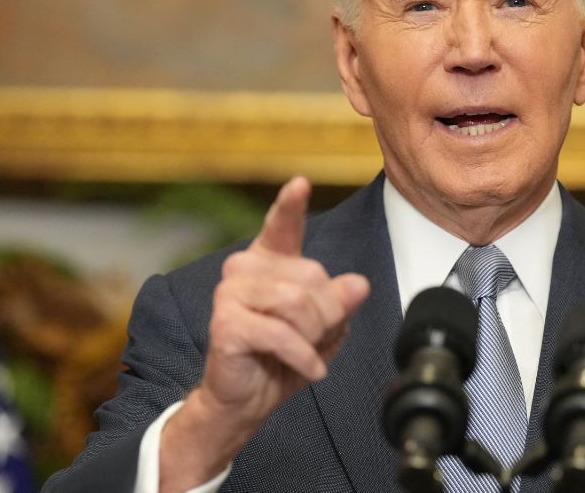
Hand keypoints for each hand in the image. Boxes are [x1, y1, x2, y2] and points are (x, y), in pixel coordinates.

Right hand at [159, 176, 370, 491]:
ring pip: (297, 303)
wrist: (246, 399)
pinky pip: (282, 333)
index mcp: (268, 262)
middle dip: (325, 315)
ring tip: (306, 353)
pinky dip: (303, 356)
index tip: (301, 184)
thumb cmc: (281, 358)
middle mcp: (244, 269)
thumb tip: (358, 284)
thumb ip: (339, 302)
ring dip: (313, 337)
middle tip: (315, 340)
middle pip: (311, 277)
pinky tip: (309, 369)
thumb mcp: (323, 329)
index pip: (282, 226)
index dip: (290, 205)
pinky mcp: (225, 323)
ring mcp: (230, 293)